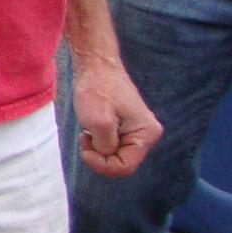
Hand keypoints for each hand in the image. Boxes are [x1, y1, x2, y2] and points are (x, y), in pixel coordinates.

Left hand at [73, 53, 161, 178]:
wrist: (96, 66)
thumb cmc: (97, 89)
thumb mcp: (98, 122)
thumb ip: (105, 146)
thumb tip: (107, 155)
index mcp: (146, 133)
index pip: (125, 167)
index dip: (102, 164)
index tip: (85, 148)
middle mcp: (147, 134)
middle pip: (121, 163)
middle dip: (100, 156)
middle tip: (85, 138)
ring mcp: (137, 131)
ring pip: (115, 155)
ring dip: (98, 149)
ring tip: (88, 131)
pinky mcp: (126, 127)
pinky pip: (112, 146)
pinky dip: (98, 142)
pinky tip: (91, 129)